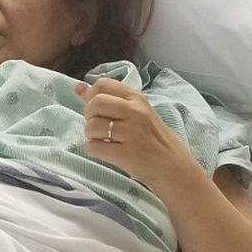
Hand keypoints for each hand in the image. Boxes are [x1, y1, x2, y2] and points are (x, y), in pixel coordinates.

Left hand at [76, 78, 198, 193]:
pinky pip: (94, 147)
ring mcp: (131, 133)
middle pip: (95, 103)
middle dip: (89, 116)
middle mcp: (135, 112)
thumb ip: (111, 100)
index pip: (103, 85)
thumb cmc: (154, 139)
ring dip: (91, 135)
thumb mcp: (139, 113)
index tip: (98, 109)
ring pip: (92, 126)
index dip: (92, 96)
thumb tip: (78, 88)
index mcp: (137, 99)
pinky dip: (93, 150)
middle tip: (98, 127)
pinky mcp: (126, 154)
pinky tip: (104, 152)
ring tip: (103, 141)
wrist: (173, 167)